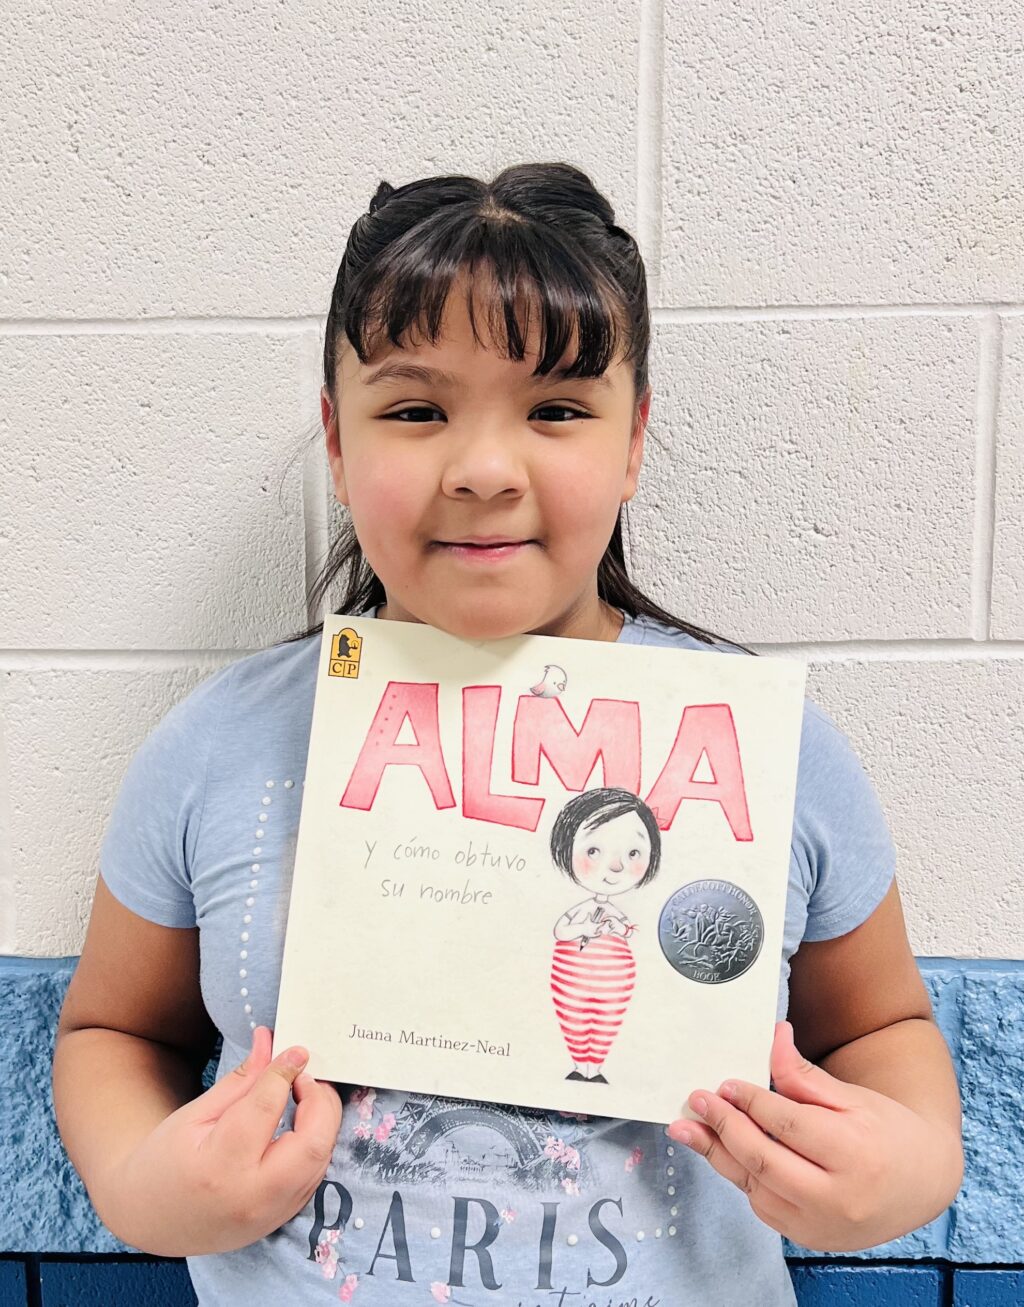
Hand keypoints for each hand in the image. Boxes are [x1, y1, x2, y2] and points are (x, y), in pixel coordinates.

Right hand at [103, 1026, 341, 1255]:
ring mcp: (270, 1215)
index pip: (266, 1108)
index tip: (295, 1051)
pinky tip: (301, 1124)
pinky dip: (315, 1144)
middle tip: (304, 1076)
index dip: (284, 1072)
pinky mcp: (279, 1220)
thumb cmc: (164, 1161)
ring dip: (323, 1122)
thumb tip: (270, 1041)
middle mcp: (252, 1197)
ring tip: (304, 1095)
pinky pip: (313, 1177)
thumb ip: (241, 1080)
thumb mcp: (194, 1114)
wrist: (149, 1219)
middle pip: (312, 1144)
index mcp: (220, 1166)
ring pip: (320, 1161)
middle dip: (320, 1101)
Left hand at [669, 1020, 958, 1252]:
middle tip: (697, 1101)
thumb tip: (773, 1036)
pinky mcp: (809, 1238)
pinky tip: (721, 1151)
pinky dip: (740, 1176)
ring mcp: (821, 1226)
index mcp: (854, 1155)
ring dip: (718, 1155)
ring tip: (688, 1128)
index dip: (752, 1102)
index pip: (789, 1126)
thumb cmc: (887, 1131)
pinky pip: (763, 1205)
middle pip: (765, 1161)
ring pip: (756, 1187)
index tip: (726, 1083)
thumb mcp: (852, 1096)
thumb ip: (805, 1075)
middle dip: (725, 1127)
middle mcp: (837, 1199)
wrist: (922, 1184)